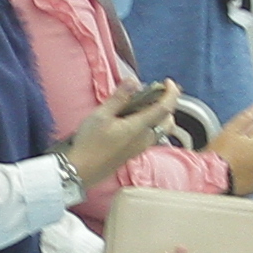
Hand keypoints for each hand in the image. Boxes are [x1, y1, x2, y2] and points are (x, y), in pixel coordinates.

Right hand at [61, 85, 178, 190]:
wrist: (81, 170)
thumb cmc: (89, 143)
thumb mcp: (101, 115)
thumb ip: (119, 98)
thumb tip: (134, 82)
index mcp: (139, 127)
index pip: (165, 108)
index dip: (170, 93)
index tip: (168, 82)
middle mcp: (145, 139)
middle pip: (167, 121)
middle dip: (167, 105)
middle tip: (156, 92)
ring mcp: (140, 148)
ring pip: (160, 129)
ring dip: (158, 115)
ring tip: (143, 104)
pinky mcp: (134, 152)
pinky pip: (151, 136)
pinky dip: (150, 123)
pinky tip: (133, 119)